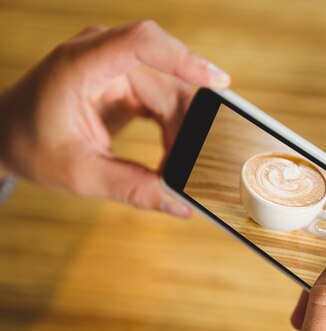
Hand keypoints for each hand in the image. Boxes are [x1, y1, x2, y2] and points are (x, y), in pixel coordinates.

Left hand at [0, 21, 229, 215]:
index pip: (142, 43)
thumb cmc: (32, 145)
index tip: (218, 83)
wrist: (9, 133)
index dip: (184, 58)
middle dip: (191, 120)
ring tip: (181, 166)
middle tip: (201, 162)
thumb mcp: (80, 173)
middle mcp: (104, 54)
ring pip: (175, 89)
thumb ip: (131, 188)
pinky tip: (174, 153)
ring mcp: (118, 64)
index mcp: (81, 64)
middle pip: (169, 76)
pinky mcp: (128, 78)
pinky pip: (167, 97)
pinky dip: (176, 126)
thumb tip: (179, 205)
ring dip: (185, 128)